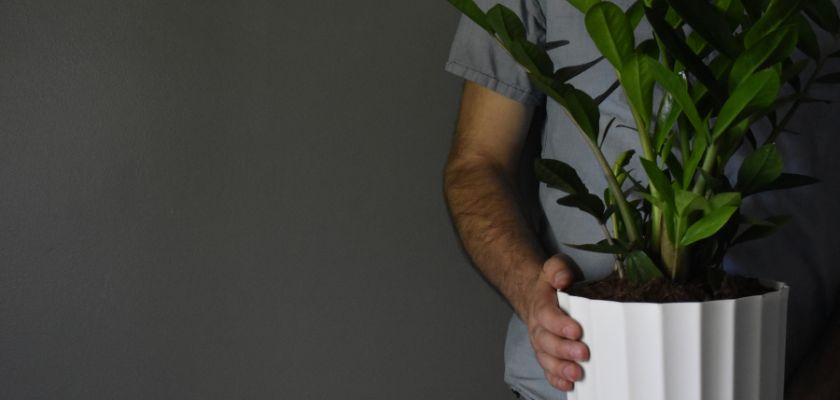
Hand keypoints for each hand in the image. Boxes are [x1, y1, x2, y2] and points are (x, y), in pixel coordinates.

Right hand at [525, 255, 588, 391]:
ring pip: (546, 359)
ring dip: (560, 368)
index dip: (559, 324)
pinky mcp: (547, 356)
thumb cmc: (550, 287)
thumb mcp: (553, 269)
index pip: (546, 316)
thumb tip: (562, 279)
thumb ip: (557, 269)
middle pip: (546, 342)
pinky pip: (548, 371)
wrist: (536, 298)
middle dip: (563, 350)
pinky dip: (556, 379)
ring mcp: (541, 344)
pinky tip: (568, 385)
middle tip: (582, 354)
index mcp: (540, 306)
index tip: (576, 331)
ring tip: (577, 374)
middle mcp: (538, 328)